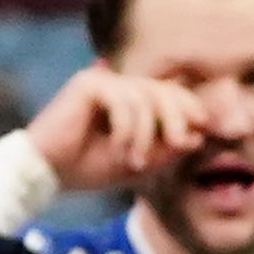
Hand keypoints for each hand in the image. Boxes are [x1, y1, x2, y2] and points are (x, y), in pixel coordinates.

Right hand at [22, 65, 209, 195]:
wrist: (49, 171)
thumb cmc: (89, 167)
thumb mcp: (138, 162)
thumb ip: (166, 149)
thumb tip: (197, 135)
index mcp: (131, 100)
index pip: (170, 93)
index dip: (190, 107)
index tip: (204, 128)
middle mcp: (119, 85)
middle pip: (162, 89)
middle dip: (177, 117)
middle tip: (179, 144)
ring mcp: (103, 81)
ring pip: (144, 98)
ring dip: (145, 134)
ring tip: (135, 162)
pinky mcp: (88, 83)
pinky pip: (122, 102)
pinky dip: (126, 130)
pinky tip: (118, 150)